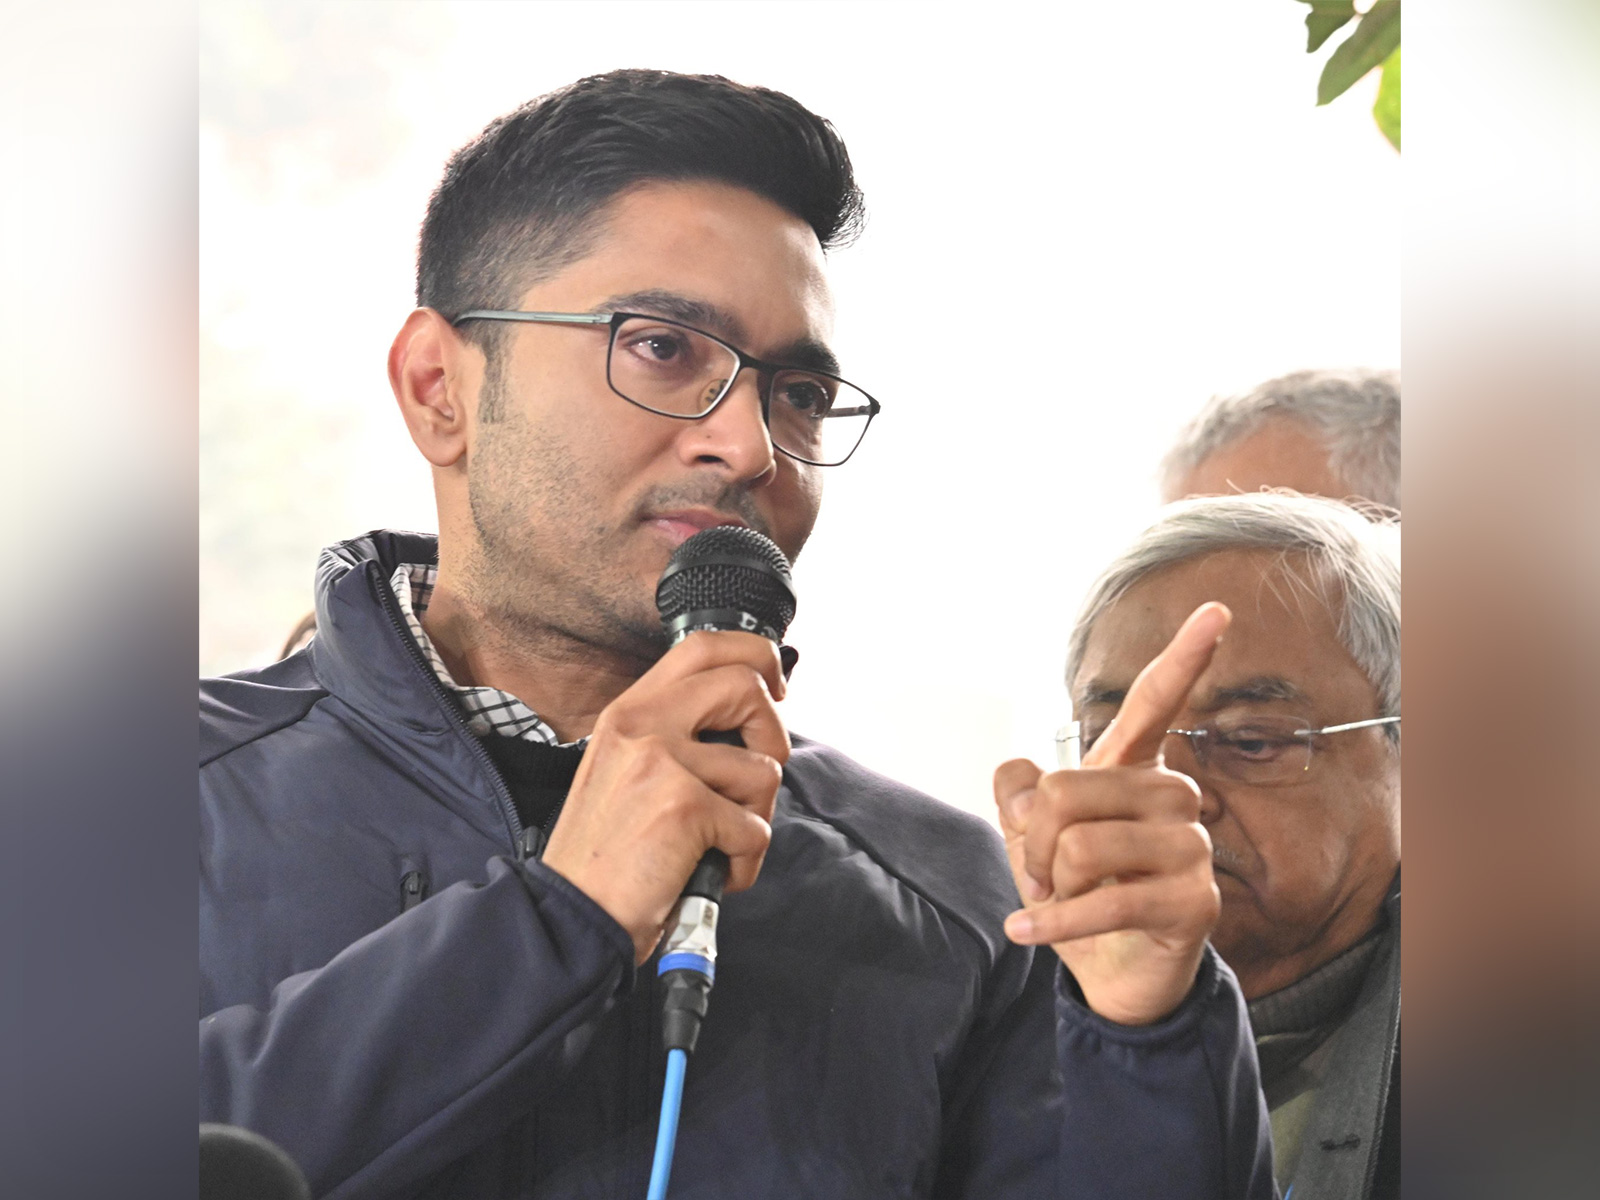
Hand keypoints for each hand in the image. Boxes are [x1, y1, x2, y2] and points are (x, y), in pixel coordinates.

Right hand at [541, 631, 789, 964]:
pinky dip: (743, 862)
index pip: (703, 647)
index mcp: (629, 712)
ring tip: (713, 845)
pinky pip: (755, 829)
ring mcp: (662, 761)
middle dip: (772, 736)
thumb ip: (676, 734)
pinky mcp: (683, 807)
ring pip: (763, 771)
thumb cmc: (607, 856)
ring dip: (754, 818)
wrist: (570, 916)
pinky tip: (706, 872)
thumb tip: (750, 717)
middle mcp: (642, 724)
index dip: (754, 657)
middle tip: (755, 779)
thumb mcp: (626, 770)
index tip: (773, 686)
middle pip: (746, 686)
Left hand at [994, 603, 1229, 1024]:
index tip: (1217, 611)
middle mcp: (1172, 795)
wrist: (1111, 973)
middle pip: (1068, 791)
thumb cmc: (1076, 893)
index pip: (1155, 703)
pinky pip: (1105, 899)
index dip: (1184, 655)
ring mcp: (1190, 846)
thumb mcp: (1029, 840)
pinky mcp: (1194, 900)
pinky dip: (1053, 923)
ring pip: (1080, 845)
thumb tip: (1022, 777)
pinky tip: (1026, 934)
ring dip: (1046, 885)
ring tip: (1054, 902)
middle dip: (1030, 841)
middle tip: (1036, 875)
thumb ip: (1020, 796)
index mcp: (1135, 768)